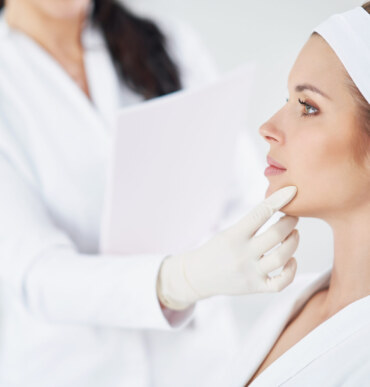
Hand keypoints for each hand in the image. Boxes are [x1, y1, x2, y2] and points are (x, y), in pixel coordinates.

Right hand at [157, 186, 298, 309]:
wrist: (198, 276)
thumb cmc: (216, 250)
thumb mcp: (227, 232)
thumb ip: (250, 223)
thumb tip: (277, 207)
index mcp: (234, 236)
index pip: (259, 214)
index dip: (278, 201)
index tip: (291, 191)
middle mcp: (242, 254)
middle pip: (276, 235)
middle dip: (290, 222)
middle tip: (294, 216)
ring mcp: (250, 273)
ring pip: (282, 258)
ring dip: (293, 242)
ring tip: (294, 234)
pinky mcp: (255, 287)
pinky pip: (281, 283)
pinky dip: (291, 271)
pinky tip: (291, 260)